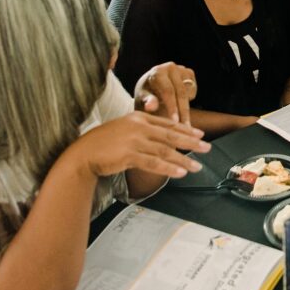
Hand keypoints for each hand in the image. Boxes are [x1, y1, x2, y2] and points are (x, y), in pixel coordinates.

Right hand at [65, 111, 209, 178]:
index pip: (167, 123)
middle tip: (207, 147)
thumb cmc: (102, 143)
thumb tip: (159, 139)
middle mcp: (139, 126)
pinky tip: (181, 172)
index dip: (185, 129)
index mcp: (138, 117)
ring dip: (184, 159)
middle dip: (191, 142)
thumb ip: (141, 130)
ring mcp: (134, 140)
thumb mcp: (123, 129)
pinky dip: (169, 168)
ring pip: (165, 150)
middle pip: (171, 135)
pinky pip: (154, 162)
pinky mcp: (129, 155)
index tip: (199, 134)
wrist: (82, 153)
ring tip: (198, 166)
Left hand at [133, 62, 196, 124]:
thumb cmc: (145, 95)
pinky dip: (189, 98)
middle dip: (183, 112)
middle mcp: (170, 67)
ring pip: (188, 92)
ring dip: (186, 108)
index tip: (175, 122)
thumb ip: (148, 102)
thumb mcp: (142, 99)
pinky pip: (193, 89)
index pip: (168, 91)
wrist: (151, 86)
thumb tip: (150, 106)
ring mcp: (181, 69)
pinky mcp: (189, 73)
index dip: (172, 107)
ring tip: (183, 123)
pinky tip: (179, 104)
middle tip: (185, 128)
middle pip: (181, 92)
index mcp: (157, 72)